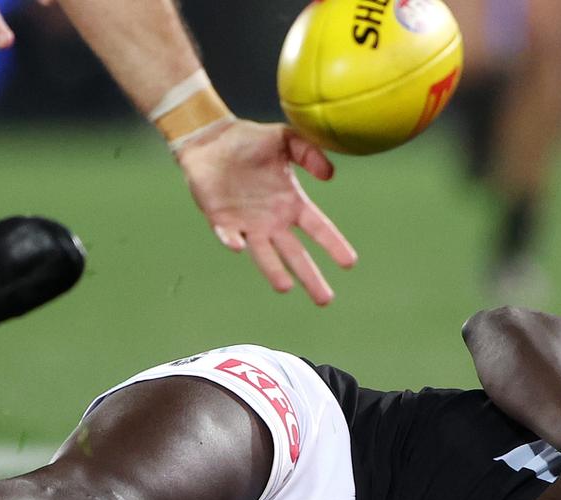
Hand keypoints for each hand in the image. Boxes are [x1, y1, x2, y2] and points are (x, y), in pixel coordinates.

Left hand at [177, 121, 356, 305]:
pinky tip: (240, 246)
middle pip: (296, 254)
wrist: (210, 139)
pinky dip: (232, 241)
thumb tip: (330, 175)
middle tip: (325, 300)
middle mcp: (272, 220)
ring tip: (285, 288)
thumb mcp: (285, 138)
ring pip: (264, 254)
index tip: (350, 263)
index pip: (318, 228)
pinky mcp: (221, 220)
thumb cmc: (249, 140)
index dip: (333, 245)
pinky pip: (228, 235)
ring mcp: (247, 224)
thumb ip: (308, 152)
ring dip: (274, 271)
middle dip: (310, 277)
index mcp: (291, 203)